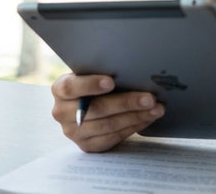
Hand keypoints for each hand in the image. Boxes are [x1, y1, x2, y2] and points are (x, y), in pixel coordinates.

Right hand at [51, 73, 165, 151]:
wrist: (87, 103)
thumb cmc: (93, 82)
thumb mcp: (91, 73)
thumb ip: (103, 71)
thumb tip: (133, 68)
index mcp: (60, 89)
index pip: (71, 87)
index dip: (90, 84)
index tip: (111, 81)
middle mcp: (61, 112)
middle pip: (96, 109)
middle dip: (126, 103)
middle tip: (150, 98)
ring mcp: (73, 132)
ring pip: (108, 125)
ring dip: (135, 116)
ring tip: (156, 109)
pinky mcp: (86, 146)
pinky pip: (112, 138)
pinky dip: (133, 127)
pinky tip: (147, 118)